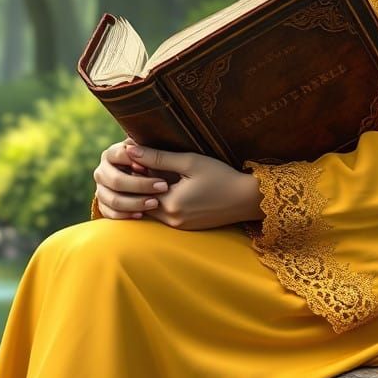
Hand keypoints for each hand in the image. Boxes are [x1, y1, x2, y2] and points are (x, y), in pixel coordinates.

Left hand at [93, 138, 262, 229]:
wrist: (247, 199)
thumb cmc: (221, 176)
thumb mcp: (190, 162)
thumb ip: (159, 157)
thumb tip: (130, 150)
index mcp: (170, 203)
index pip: (137, 188)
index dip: (132, 171)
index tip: (132, 155)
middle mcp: (172, 220)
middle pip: (141, 201)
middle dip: (137, 184)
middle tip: (136, 163)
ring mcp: (179, 226)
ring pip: (151, 209)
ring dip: (148, 193)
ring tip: (149, 172)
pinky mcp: (186, 227)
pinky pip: (164, 215)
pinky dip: (160, 201)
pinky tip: (165, 185)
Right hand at [93, 138, 173, 220]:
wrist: (152, 183)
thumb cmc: (155, 164)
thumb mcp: (155, 155)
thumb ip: (146, 152)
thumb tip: (133, 150)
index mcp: (111, 154)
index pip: (118, 155)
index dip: (134, 161)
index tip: (149, 168)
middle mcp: (102, 171)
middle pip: (116, 180)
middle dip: (140, 185)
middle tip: (163, 187)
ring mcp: (101, 190)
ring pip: (113, 199)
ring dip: (135, 202)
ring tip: (155, 203)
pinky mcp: (104, 206)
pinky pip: (110, 214)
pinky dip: (125, 215)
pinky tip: (142, 214)